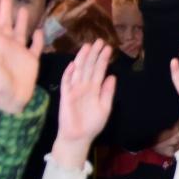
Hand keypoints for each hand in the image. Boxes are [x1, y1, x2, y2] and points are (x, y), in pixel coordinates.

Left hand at [0, 0, 44, 113]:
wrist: (12, 99)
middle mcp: (8, 45)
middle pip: (6, 24)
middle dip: (5, 11)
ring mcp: (20, 52)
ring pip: (21, 32)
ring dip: (21, 20)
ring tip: (23, 8)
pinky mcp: (32, 59)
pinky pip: (36, 46)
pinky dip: (38, 38)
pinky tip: (39, 30)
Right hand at [50, 40, 116, 163]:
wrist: (79, 137)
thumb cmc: (92, 124)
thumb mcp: (105, 107)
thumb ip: (108, 92)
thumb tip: (112, 76)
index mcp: (94, 89)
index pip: (99, 70)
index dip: (103, 59)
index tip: (109, 48)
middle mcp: (84, 86)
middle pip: (89, 67)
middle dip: (94, 54)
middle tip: (99, 41)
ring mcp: (74, 90)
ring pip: (78, 71)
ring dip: (82, 59)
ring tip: (88, 46)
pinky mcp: (66, 96)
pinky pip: (66, 83)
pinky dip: (69, 73)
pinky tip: (73, 64)